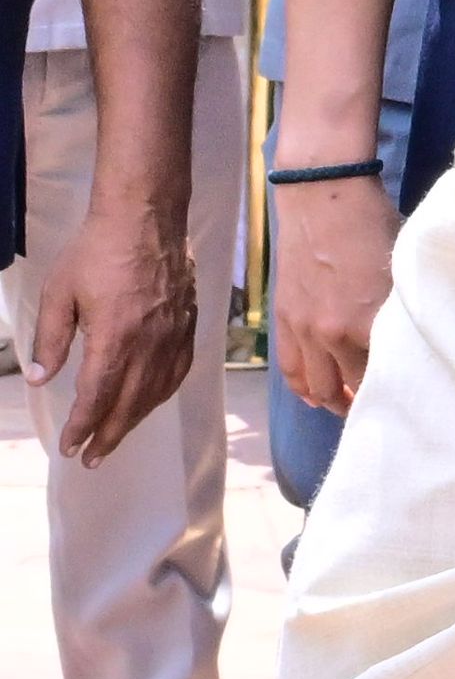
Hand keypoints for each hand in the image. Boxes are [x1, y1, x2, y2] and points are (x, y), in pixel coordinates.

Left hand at [35, 187, 198, 464]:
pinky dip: (162, 394)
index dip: (83, 425)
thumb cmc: (97, 251)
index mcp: (115, 336)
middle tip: (91, 458)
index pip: (98, 395)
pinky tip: (150, 402)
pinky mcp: (188, 326)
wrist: (147, 219)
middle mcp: (150, 343)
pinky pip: (178, 371)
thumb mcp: (59, 292)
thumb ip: (51, 338)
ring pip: (156, 392)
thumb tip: (41, 378)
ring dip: (135, 420)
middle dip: (109, 435)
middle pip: (130, 403)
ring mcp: (174, 336)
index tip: (70, 446)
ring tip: (115, 437)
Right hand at [268, 160, 397, 411]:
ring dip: (335, 401)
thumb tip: (425, 343)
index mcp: (368, 322)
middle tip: (391, 410)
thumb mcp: (404, 271)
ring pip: (317, 388)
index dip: (403, 391)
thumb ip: (407, 313)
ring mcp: (303, 329)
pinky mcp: (284, 320)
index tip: (418, 401)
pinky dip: (303, 388)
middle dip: (369, 402)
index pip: (387, 376)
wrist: (323, 197)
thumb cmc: (375, 226)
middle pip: (351, 388)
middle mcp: (331, 334)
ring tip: (355, 408)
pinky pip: (290, 370)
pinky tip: (318, 398)